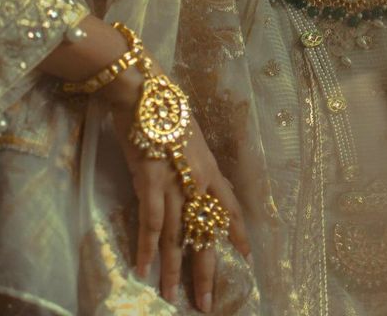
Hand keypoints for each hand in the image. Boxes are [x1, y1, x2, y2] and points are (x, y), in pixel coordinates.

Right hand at [108, 73, 250, 312]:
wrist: (146, 92)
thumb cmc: (167, 108)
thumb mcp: (191, 134)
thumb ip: (195, 159)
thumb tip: (195, 174)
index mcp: (210, 167)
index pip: (230, 207)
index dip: (237, 233)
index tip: (245, 257)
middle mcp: (198, 179)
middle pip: (205, 232)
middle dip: (206, 269)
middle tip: (206, 302)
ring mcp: (175, 182)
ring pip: (177, 235)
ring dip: (173, 269)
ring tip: (172, 297)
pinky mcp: (150, 182)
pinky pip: (149, 223)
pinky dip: (145, 248)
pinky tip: (141, 269)